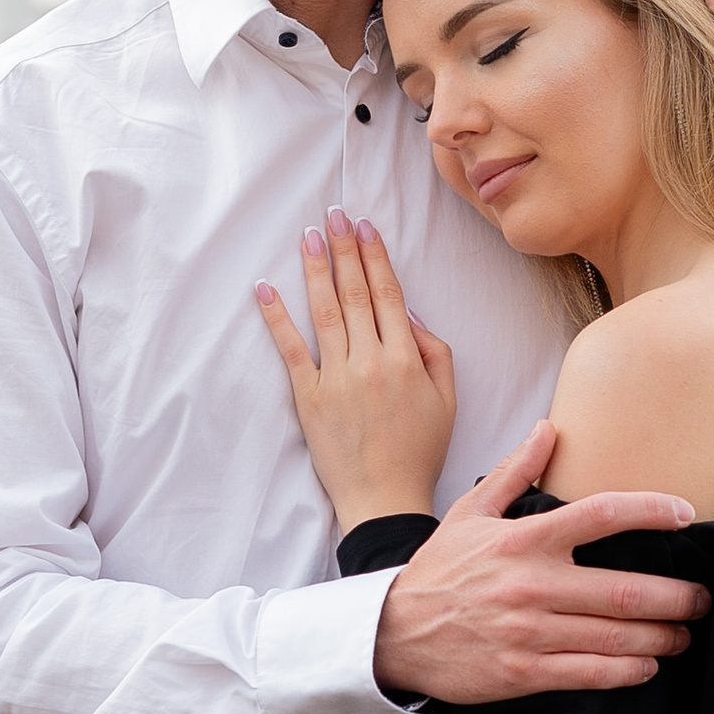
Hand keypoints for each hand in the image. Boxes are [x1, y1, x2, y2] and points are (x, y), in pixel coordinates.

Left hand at [256, 214, 455, 531]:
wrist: (384, 499)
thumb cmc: (419, 450)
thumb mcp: (447, 399)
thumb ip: (434, 351)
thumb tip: (409, 312)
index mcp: (406, 360)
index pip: (390, 295)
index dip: (376, 257)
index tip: (367, 227)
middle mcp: (371, 362)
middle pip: (357, 294)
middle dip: (345, 250)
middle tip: (335, 214)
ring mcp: (336, 379)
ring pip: (325, 312)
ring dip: (316, 269)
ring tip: (309, 235)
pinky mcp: (308, 398)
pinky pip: (291, 350)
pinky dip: (277, 317)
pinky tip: (266, 288)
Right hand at [371, 422, 708, 701]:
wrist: (391, 634)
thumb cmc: (438, 571)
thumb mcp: (469, 513)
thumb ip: (515, 471)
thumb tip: (550, 428)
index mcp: (523, 540)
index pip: (600, 515)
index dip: (651, 511)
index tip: (687, 515)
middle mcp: (531, 585)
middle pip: (624, 590)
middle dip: (676, 597)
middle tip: (703, 597)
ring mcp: (528, 632)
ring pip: (615, 636)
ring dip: (661, 637)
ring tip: (684, 634)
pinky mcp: (523, 673)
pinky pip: (590, 673)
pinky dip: (628, 672)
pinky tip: (647, 666)